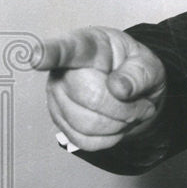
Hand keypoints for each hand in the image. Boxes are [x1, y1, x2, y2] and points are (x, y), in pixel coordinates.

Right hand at [30, 26, 166, 151]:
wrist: (132, 90)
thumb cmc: (134, 68)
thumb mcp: (148, 63)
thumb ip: (139, 72)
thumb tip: (118, 88)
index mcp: (87, 46)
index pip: (66, 49)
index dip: (50, 54)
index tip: (38, 58)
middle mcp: (63, 71)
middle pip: (89, 97)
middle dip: (124, 108)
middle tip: (142, 104)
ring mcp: (57, 98)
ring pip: (87, 124)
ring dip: (119, 124)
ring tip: (130, 112)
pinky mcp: (60, 122)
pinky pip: (86, 141)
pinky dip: (110, 138)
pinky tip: (116, 122)